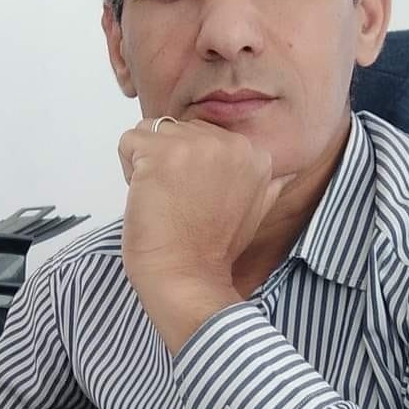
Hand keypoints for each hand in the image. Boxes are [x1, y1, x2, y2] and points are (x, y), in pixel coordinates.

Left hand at [118, 117, 292, 352]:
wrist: (188, 278)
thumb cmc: (210, 249)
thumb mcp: (256, 209)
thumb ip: (266, 182)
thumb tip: (281, 173)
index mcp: (253, 152)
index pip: (202, 135)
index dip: (190, 167)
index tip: (197, 198)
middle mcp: (228, 142)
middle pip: (176, 130)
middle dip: (168, 161)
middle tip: (178, 200)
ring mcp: (194, 145)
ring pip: (150, 132)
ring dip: (146, 164)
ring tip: (162, 198)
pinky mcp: (159, 152)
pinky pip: (128, 142)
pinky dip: (127, 169)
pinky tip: (146, 196)